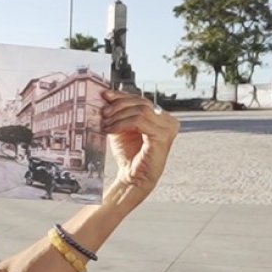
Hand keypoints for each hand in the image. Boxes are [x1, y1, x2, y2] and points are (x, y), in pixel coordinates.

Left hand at [100, 90, 179, 211]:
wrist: (132, 177)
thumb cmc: (129, 154)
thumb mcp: (122, 127)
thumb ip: (120, 112)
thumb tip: (107, 95)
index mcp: (161, 117)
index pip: (141, 99)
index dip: (122, 96)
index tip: (105, 95)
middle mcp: (168, 121)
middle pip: (141, 102)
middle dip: (119, 105)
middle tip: (103, 112)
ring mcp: (168, 128)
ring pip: (140, 110)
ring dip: (118, 115)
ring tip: (105, 124)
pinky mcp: (163, 136)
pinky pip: (139, 121)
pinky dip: (121, 123)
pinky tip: (110, 130)